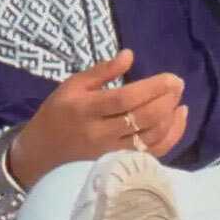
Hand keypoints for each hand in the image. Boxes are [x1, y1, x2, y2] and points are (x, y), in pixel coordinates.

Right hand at [6, 49, 189, 189]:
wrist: (42, 153)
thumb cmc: (57, 114)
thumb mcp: (72, 86)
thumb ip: (101, 71)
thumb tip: (130, 55)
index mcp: (86, 109)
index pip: (125, 99)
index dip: (152, 88)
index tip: (171, 77)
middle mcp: (100, 133)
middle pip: (142, 118)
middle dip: (166, 100)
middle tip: (178, 84)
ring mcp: (112, 152)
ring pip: (151, 137)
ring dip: (171, 117)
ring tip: (178, 99)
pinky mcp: (120, 164)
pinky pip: (153, 153)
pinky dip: (171, 136)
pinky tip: (177, 119)